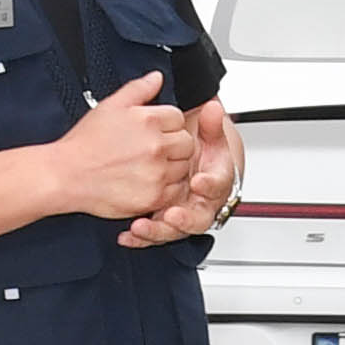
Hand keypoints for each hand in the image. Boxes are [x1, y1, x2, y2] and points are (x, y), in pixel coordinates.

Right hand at [58, 69, 198, 220]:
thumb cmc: (85, 143)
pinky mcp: (153, 197)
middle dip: (173, 145)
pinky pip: (176, 190)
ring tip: (147, 167)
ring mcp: (156, 173)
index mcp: (148, 120)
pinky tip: (147, 182)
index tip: (152, 132)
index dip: (166, 124)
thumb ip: (138, 89)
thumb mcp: (109, 106)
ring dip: (171, 167)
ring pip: (183, 167)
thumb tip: (157, 77)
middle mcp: (155, 146)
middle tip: (151, 151)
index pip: (178, 117)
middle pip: (186, 143)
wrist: (66, 175)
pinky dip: (166, 188)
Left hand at [123, 100, 241, 247]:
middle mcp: (200, 202)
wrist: (197, 164)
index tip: (199, 181)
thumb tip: (214, 107)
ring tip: (140, 226)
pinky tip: (126, 235)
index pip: (217, 185)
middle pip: (198, 218)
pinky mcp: (164, 221)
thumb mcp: (209, 134)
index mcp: (215, 181)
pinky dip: (140, 237)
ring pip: (173, 230)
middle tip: (172, 214)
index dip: (210, 185)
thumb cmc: (203, 151)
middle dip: (184, 219)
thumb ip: (212, 123)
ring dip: (157, 230)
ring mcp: (182, 213)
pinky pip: (154, 233)